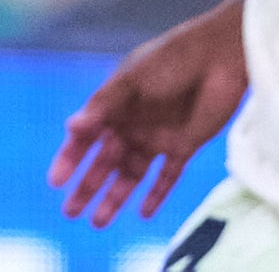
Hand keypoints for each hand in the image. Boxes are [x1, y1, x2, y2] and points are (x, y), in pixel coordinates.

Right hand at [49, 2, 248, 225]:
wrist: (221, 56)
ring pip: (132, 174)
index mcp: (116, 103)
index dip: (70, 158)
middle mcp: (133, 123)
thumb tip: (71, 126)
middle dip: (88, 186)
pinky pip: (167, 177)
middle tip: (71, 212)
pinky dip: (156, 194)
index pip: (86, 136)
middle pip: (105, 162)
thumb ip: (104, 105)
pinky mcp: (184, 146)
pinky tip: (143, 213)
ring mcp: (158, 137)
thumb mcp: (133, 78)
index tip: (56, 181)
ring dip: (116, 196)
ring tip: (99, 222)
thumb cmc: (173, 58)